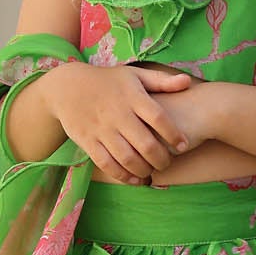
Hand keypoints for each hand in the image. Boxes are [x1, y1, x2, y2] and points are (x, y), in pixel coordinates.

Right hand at [46, 60, 195, 182]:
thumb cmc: (108, 81)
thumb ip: (161, 81)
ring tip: (151, 171)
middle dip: (161, 159)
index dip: (174, 134)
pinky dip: (122, 175)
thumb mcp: (134, 75)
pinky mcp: (87, 141)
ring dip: (143, 170)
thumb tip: (188, 82)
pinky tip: (134, 179)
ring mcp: (101, 129)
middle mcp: (117, 113)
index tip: (183, 145)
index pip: (158, 118)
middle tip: (167, 163)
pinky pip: (107, 163)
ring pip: (127, 158)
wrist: (67, 86)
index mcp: (132, 96)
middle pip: (145, 143)